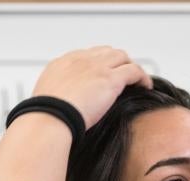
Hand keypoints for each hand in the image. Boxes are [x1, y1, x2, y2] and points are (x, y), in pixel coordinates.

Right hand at [30, 46, 152, 130]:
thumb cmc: (45, 118)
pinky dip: (141, 77)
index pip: (87, 56)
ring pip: (122, 58)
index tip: (104, 75)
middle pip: (106, 52)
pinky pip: (134, 71)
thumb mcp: (46, 103)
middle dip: (117, 62)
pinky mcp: (110, 79)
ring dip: (130, 67)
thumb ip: (57, 100)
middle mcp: (80, 60)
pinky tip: (144, 87)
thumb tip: (62, 110)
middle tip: (123, 76)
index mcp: (62, 64)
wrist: (49, 119)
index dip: (99, 64)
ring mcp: (96, 67)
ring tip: (136, 81)